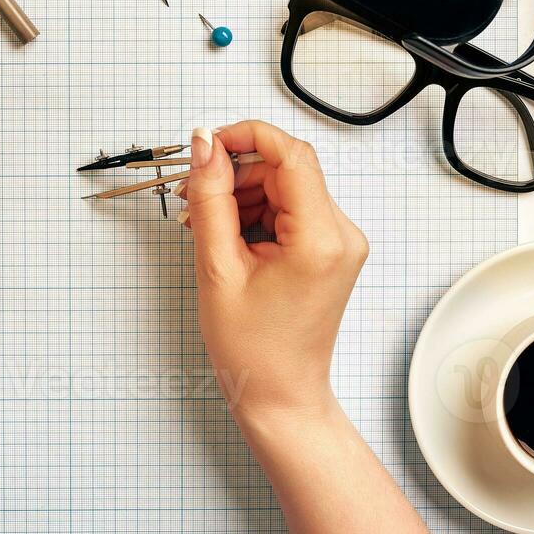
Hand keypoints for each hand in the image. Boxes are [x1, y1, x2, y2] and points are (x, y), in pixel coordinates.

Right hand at [181, 121, 367, 431]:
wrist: (279, 395)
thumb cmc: (253, 349)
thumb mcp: (218, 267)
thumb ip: (210, 198)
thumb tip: (205, 146)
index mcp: (321, 238)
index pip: (290, 154)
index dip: (245, 137)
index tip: (207, 143)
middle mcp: (341, 234)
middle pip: (285, 170)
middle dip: (235, 175)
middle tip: (192, 197)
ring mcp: (338, 242)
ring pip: (283, 188)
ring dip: (241, 196)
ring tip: (204, 227)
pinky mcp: (328, 250)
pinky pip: (288, 210)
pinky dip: (254, 214)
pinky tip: (227, 239)